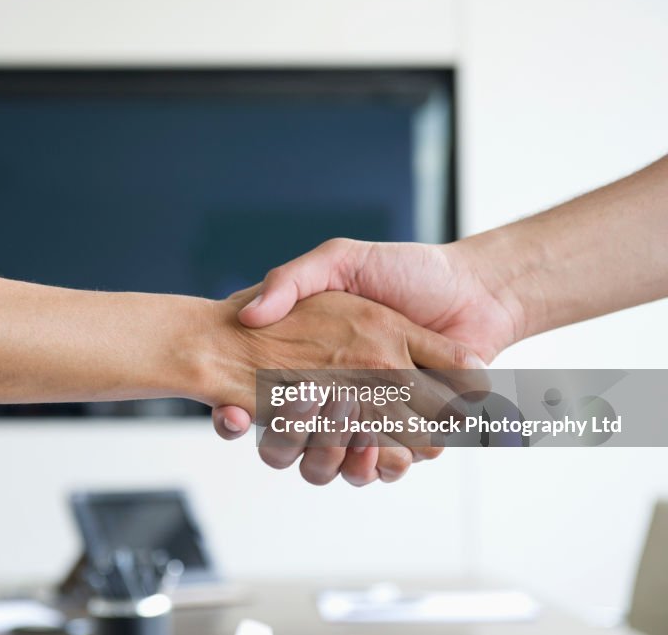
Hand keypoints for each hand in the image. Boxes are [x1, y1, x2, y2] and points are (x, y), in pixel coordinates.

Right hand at [201, 287, 479, 484]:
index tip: (255, 407)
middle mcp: (348, 397)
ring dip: (347, 459)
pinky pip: (394, 465)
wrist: (477, 289)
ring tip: (355, 436)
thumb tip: (247, 315)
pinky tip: (385, 442)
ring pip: (348, 464)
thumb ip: (291, 279)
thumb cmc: (408, 270)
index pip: (273, 407)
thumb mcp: (339, 260)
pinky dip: (390, 462)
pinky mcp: (420, 432)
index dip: (255, 417)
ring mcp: (384, 418)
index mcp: (319, 364)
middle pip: (307, 446)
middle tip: (313, 421)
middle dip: (306, 445)